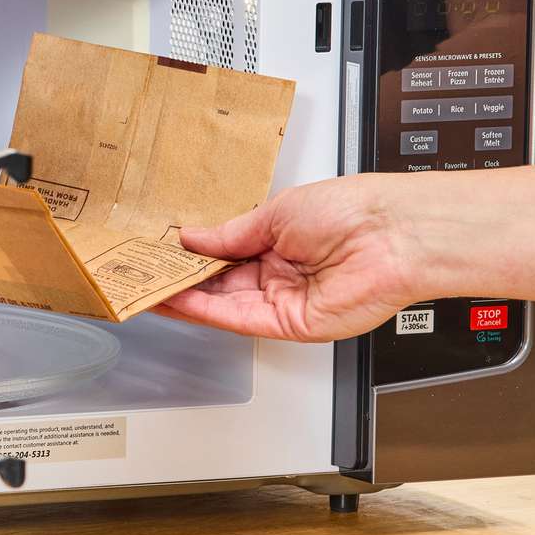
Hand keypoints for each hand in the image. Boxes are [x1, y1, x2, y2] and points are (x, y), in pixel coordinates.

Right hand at [155, 175, 423, 341]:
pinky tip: (176, 299)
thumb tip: (193, 238)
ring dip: (183, 297)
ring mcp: (283, 301)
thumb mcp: (277, 212)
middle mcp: (280, 273)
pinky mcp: (289, 325)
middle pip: (218, 283)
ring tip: (145, 285)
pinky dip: (204, 312)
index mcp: (280, 241)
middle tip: (141, 271)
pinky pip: (237, 320)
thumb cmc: (354, 210)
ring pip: (222, 304)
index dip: (191, 255)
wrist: (394, 234)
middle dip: (180, 278)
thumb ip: (231, 233)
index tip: (159, 252)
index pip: (224, 254)